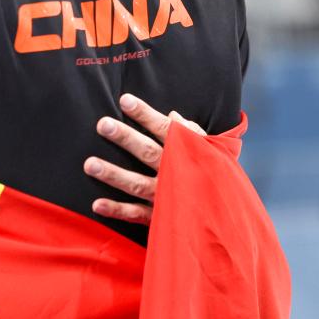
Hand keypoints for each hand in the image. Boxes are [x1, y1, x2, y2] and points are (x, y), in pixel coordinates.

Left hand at [84, 93, 204, 224]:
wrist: (229, 217)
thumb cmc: (214, 175)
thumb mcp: (209, 150)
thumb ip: (190, 133)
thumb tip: (172, 115)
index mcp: (187, 153)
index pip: (165, 129)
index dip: (145, 115)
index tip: (125, 100)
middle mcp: (174, 173)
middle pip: (147, 152)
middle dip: (125, 138)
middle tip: (103, 124)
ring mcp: (165, 196)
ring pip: (136, 183)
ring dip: (113, 174)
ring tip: (89, 164)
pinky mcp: (160, 217)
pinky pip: (136, 215)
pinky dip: (117, 210)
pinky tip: (96, 204)